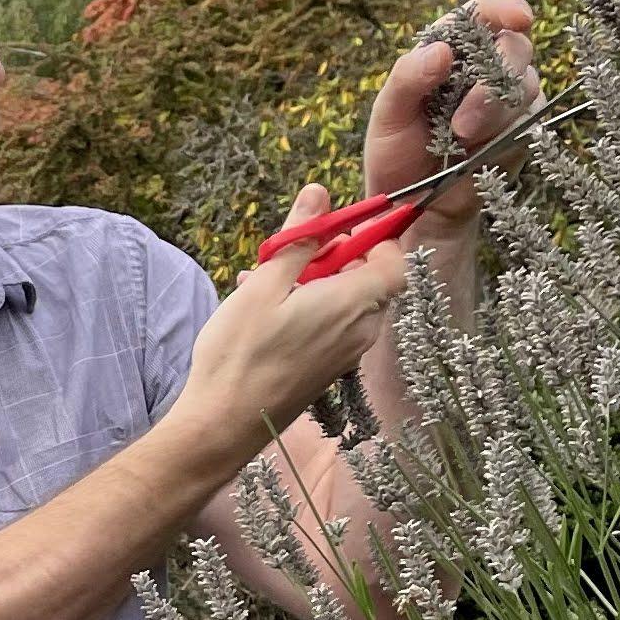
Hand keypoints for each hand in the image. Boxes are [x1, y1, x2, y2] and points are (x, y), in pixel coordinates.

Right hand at [174, 189, 412, 468]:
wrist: (223, 426)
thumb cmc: (240, 355)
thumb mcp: (265, 284)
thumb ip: (299, 238)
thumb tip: (319, 194)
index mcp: (353, 303)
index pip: (395, 259)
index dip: (376, 236)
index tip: (339, 227)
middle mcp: (361, 330)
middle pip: (370, 278)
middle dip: (335, 257)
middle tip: (290, 254)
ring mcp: (347, 354)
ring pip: (347, 302)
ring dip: (314, 283)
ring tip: (264, 283)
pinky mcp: (329, 370)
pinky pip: (333, 326)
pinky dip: (309, 309)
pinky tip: (265, 312)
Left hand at [362, 0, 540, 284]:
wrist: (415, 207)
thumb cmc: (397, 153)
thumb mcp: (389, 115)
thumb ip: (407, 78)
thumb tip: (440, 50)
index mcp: (452, 49)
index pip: (485, 12)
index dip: (504, 7)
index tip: (516, 17)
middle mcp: (485, 67)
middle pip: (515, 47)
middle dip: (495, 77)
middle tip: (462, 120)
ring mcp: (507, 98)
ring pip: (525, 86)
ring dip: (493, 112)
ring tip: (460, 138)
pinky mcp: (521, 130)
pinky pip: (528, 122)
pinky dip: (503, 136)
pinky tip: (477, 153)